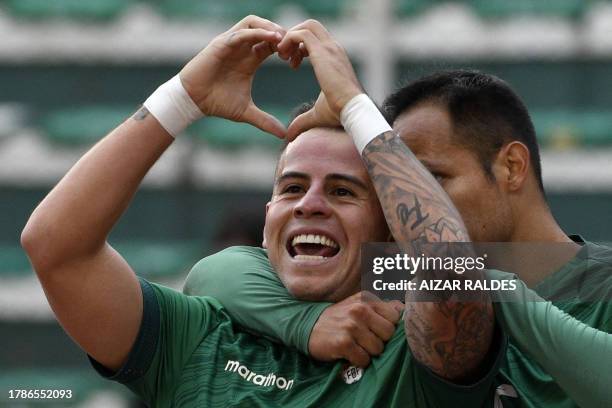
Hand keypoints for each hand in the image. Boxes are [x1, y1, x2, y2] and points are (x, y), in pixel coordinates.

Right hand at [179, 15, 286, 137]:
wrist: (194, 101)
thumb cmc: (217, 103)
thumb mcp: (246, 112)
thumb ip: (265, 121)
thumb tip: (283, 135)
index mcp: (251, 59)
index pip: (273, 44)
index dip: (286, 48)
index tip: (296, 60)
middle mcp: (243, 48)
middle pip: (267, 29)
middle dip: (282, 35)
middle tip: (292, 49)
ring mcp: (232, 43)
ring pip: (254, 23)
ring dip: (270, 28)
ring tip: (282, 39)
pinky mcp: (221, 43)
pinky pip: (241, 31)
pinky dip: (257, 32)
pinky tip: (270, 39)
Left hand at [277, 19, 363, 140]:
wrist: (353, 111)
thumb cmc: (340, 114)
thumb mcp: (317, 114)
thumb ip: (303, 120)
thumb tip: (290, 134)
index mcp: (335, 58)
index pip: (316, 38)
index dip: (300, 47)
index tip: (291, 63)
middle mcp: (334, 49)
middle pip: (311, 26)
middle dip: (293, 37)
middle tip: (284, 56)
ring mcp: (329, 48)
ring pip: (305, 26)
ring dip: (289, 38)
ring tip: (282, 57)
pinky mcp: (322, 52)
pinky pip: (301, 34)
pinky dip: (288, 41)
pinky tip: (284, 59)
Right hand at [309, 291, 402, 366]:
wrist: (308, 327)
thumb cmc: (339, 318)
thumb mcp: (358, 304)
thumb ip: (381, 306)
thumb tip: (405, 311)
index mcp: (366, 298)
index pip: (396, 316)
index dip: (388, 327)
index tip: (377, 330)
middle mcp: (360, 309)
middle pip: (389, 333)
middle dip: (380, 340)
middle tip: (366, 340)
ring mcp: (351, 326)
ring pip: (378, 348)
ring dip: (369, 352)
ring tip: (357, 346)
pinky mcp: (343, 343)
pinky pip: (364, 360)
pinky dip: (358, 361)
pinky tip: (349, 354)